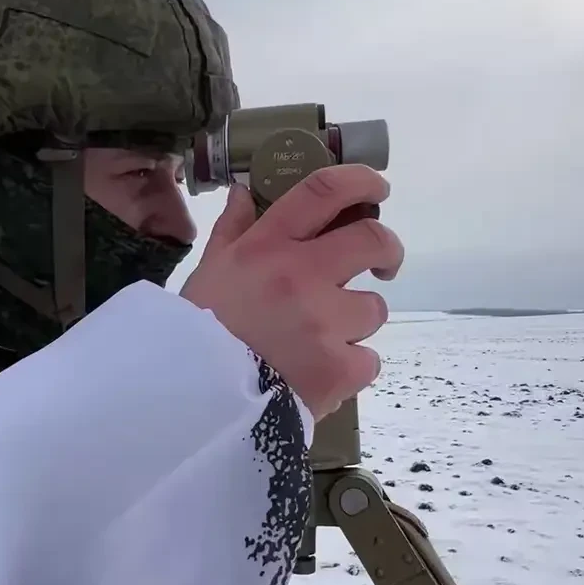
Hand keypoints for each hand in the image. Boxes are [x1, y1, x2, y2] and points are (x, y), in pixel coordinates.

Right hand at [180, 164, 403, 418]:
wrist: (196, 403)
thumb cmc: (198, 332)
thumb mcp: (207, 272)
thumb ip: (232, 230)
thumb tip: (244, 192)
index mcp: (267, 247)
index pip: (324, 191)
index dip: (361, 181)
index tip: (376, 190)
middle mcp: (301, 275)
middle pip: (373, 240)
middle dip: (387, 250)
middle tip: (381, 264)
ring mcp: (325, 323)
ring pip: (373, 308)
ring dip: (355, 322)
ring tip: (320, 342)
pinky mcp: (341, 368)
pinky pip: (368, 360)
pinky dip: (350, 368)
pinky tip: (320, 375)